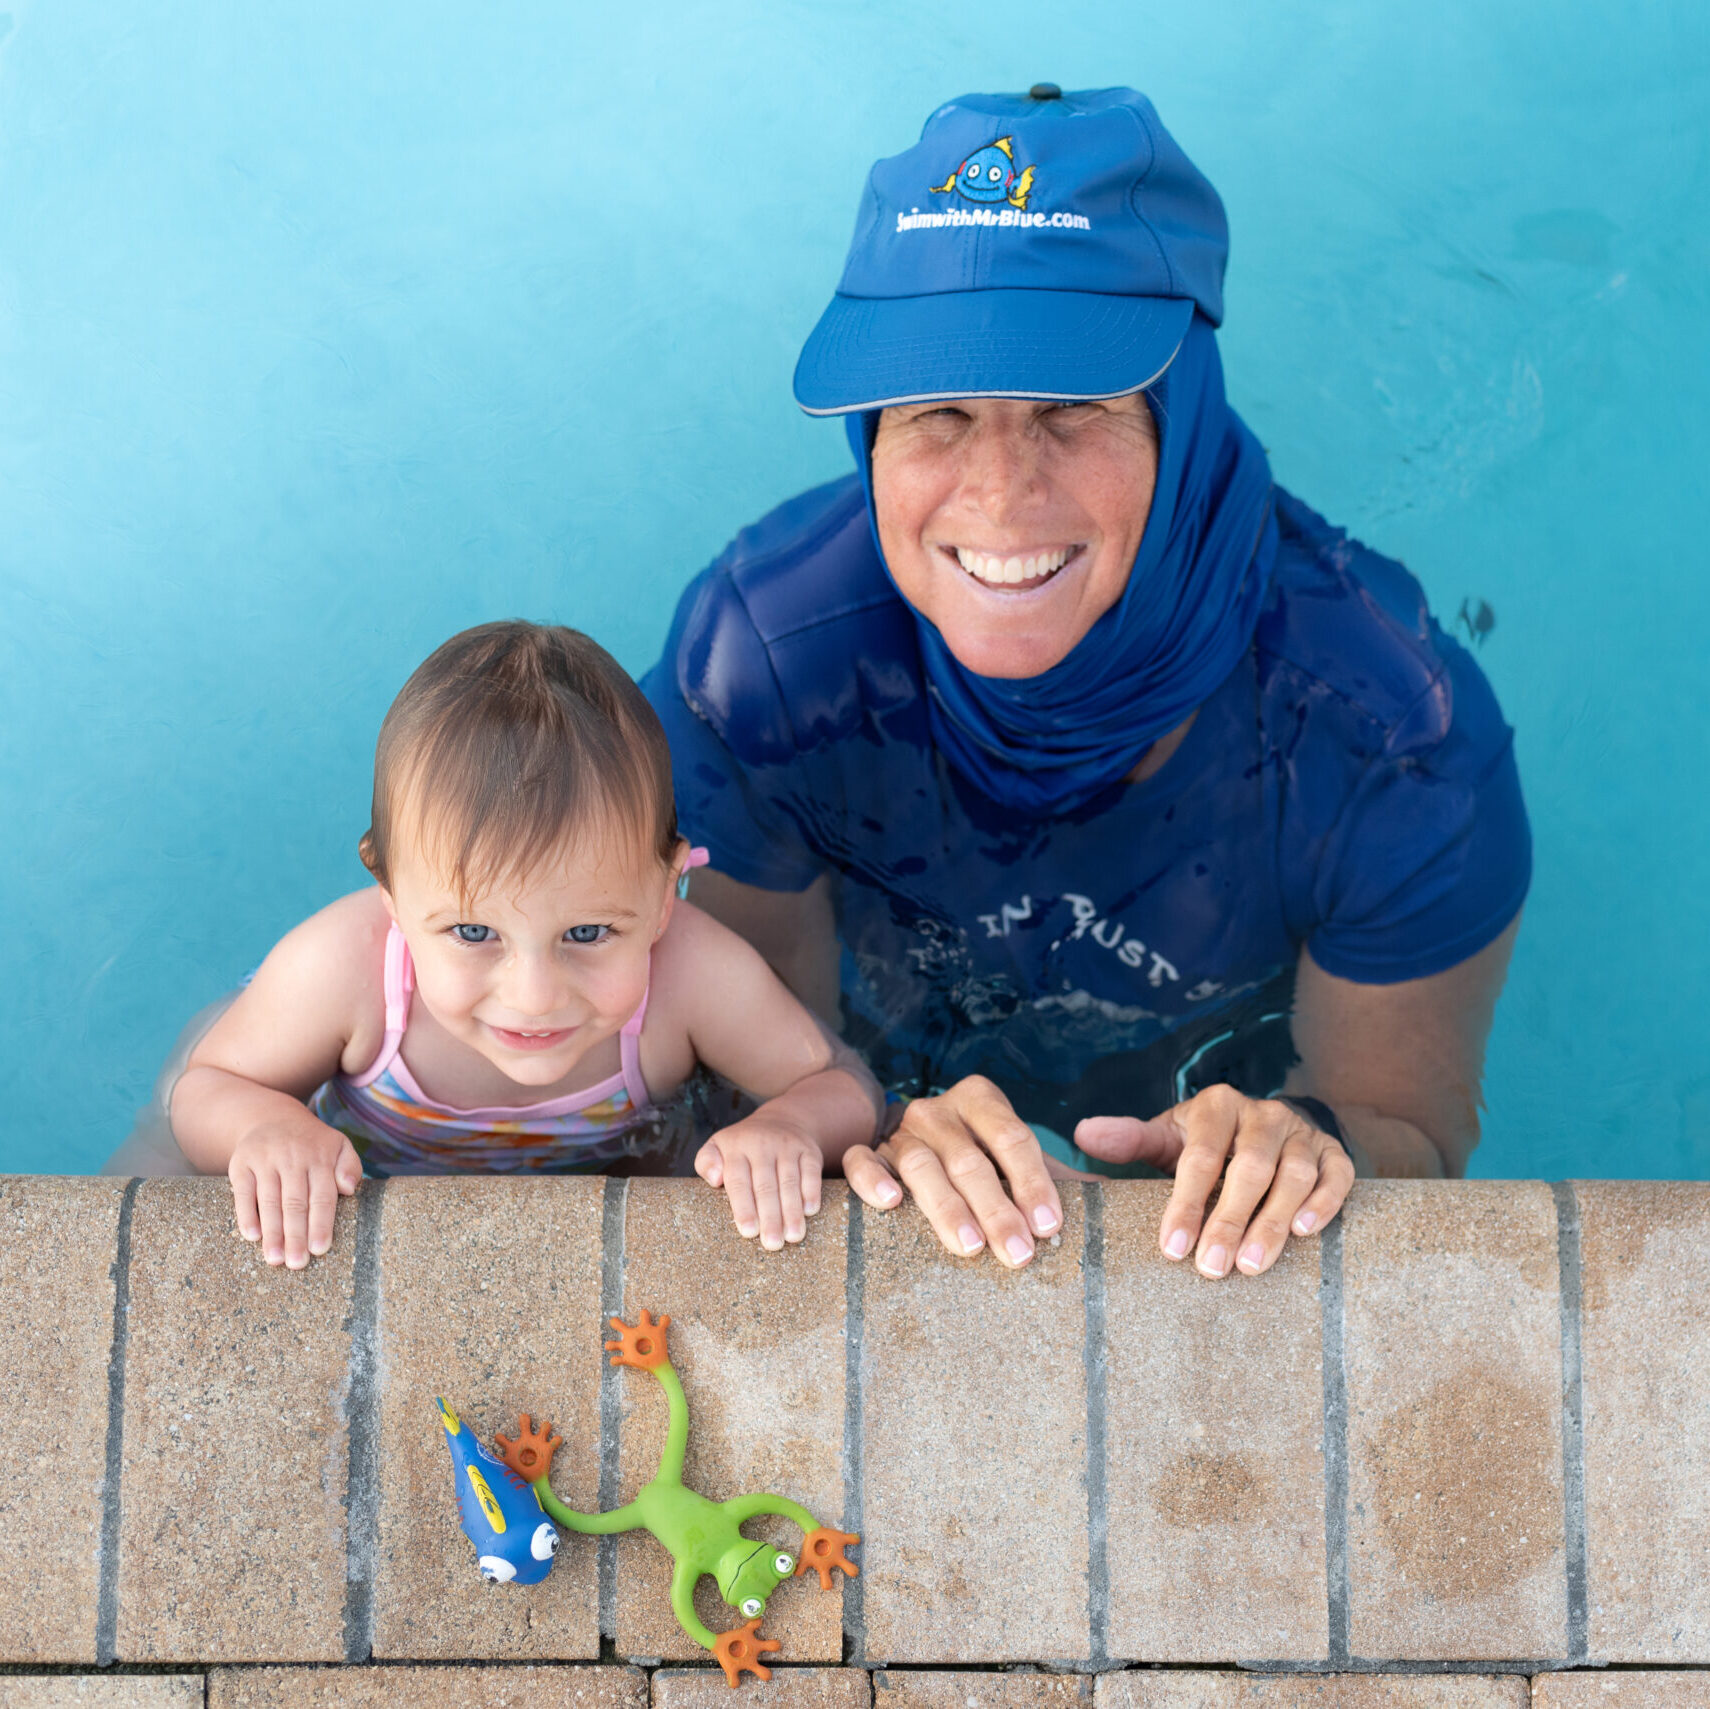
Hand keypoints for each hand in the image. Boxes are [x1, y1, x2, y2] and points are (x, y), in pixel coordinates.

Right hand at [227, 1114, 361, 1269]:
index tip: (320, 1250)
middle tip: (296, 1264)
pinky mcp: (241, 1164)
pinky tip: (253, 1237)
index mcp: (320, 1156)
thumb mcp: (338, 1146)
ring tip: (275, 1260)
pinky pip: (243, 1193)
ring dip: (272, 1233)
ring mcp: (265, 1160)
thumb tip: (348, 1188)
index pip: (322, 1195)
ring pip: (269, 1201)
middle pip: (295, 1203)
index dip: (321, 1224)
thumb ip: (349, 1166)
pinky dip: (246, 1215)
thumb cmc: (312, 1143)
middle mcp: (292, 1157)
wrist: (272, 1117)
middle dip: (296, 1236)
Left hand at [695, 1115, 823, 1250]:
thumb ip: (706, 1163)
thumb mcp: (717, 1146)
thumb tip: (715, 1180)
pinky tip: (809, 1211)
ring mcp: (788, 1146)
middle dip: (770, 1217)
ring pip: (790, 1181)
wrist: (780, 1120)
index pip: (739, 1180)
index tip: (748, 1232)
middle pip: (766, 1185)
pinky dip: (811, 1192)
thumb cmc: (742, 1146)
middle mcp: (762, 1144)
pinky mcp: (809, 1150)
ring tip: (793, 1236)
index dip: (744, 1208)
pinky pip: (811, 1172)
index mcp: (736, 1147)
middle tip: (772, 1244)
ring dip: (792, 1211)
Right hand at [840, 1076, 1061, 1267]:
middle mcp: (940, 1110)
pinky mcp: (869, 1152)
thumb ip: (1060, 1179)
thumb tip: (1118, 1205)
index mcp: (982, 1100)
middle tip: (1019, 1254)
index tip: (1050, 1227)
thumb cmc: (984, 1163)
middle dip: (998, 1209)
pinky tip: (890, 1204)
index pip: (1013, 1137)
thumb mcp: (1020, 1162)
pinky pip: (862, 1161)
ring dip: (947, 1207)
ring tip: (970, 1246)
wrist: (921, 1144)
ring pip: (920, 1165)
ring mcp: (901, 1131)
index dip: (1033, 1182)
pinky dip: (872, 1179)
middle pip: (970, 1159)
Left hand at [1075, 1085, 1353, 1277]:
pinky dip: (1325, 1202)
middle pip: (1248, 1168)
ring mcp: (1301, 1132)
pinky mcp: (1333, 1151)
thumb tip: (1083, 1135)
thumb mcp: (1167, 1136)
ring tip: (1252, 1264)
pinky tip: (1307, 1233)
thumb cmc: (1205, 1141)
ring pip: (1293, 1175)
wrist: (1264, 1125)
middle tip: (1212, 1268)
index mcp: (1216, 1106)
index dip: (1185, 1203)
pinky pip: (1337, 1174)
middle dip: (1229, 1220)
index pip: (1199, 1157)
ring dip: (1274, 1221)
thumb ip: (1129, 1140)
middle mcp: (1262, 1114)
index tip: (1171, 1248)